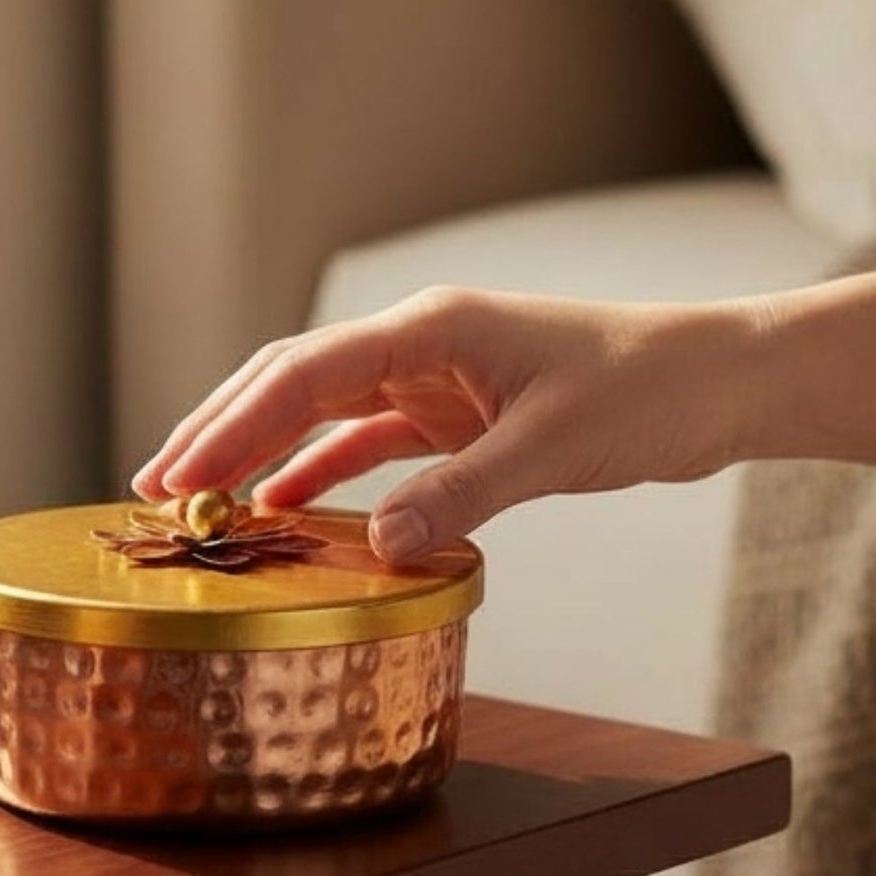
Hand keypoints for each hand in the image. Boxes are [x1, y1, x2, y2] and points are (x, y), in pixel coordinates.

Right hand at [133, 286, 760, 561]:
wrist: (719, 380)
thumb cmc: (649, 389)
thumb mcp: (553, 446)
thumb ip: (463, 495)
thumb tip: (381, 547)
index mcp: (430, 328)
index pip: (303, 374)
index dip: (232, 424)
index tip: (178, 473)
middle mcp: (419, 344)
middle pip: (291, 383)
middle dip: (220, 431)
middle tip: (156, 487)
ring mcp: (435, 379)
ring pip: (321, 413)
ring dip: (261, 453)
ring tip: (199, 499)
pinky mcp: (457, 415)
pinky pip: (369, 445)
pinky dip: (323, 473)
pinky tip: (288, 508)